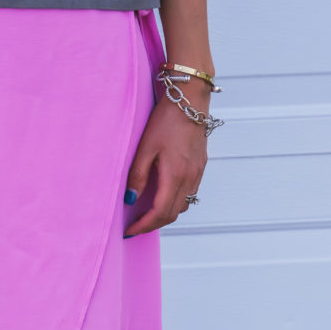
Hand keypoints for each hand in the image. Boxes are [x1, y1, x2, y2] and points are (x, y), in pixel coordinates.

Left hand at [123, 81, 209, 237]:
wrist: (191, 98)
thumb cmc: (166, 119)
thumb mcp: (145, 147)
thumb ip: (138, 176)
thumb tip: (130, 200)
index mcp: (175, 175)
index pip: (160, 213)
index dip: (144, 226)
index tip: (129, 231)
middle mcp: (190, 177)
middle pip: (172, 214)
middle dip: (152, 225)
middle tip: (136, 227)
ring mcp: (197, 173)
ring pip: (182, 206)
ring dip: (165, 216)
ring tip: (147, 215)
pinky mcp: (200, 166)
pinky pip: (189, 194)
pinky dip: (175, 203)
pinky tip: (163, 198)